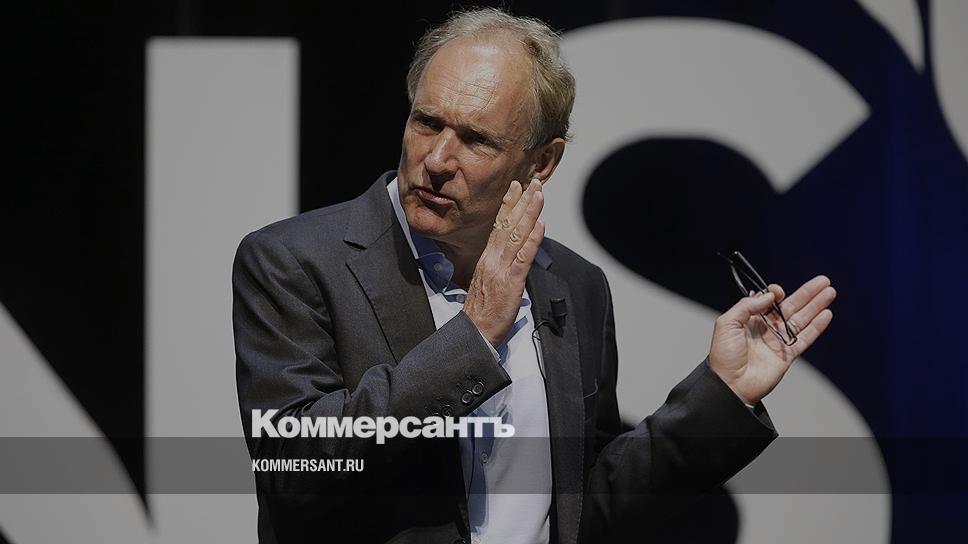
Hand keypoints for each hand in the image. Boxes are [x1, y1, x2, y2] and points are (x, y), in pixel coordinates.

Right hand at [464, 179, 544, 347]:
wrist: (473, 333)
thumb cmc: (481, 313)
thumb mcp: (486, 283)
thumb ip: (497, 268)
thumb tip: (509, 258)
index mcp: (486, 259)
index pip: (498, 226)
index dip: (508, 205)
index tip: (517, 187)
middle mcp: (492, 260)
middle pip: (508, 224)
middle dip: (521, 201)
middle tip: (532, 181)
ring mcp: (501, 270)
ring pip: (517, 235)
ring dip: (529, 213)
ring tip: (539, 194)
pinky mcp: (511, 283)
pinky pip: (523, 257)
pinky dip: (532, 239)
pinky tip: (540, 225)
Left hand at [708, 275, 835, 404]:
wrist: (731, 384)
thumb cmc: (724, 357)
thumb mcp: (727, 324)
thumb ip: (747, 306)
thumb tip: (769, 296)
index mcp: (750, 319)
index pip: (769, 301)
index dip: (776, 293)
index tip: (778, 292)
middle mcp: (767, 328)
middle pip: (791, 306)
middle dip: (807, 293)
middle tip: (823, 281)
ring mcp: (779, 341)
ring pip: (802, 319)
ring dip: (816, 305)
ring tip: (830, 292)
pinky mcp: (788, 354)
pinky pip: (805, 337)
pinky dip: (817, 326)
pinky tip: (826, 314)